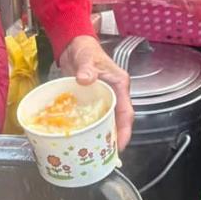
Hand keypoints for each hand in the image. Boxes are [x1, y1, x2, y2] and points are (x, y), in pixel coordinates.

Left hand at [58, 35, 133, 150]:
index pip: (126, 112)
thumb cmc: (85, 49)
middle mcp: (115, 93)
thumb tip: (85, 79)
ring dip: (104, 134)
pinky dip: (91, 126)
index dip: (124, 130)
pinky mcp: (93, 99)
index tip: (119, 145)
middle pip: (119, 120)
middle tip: (106, 154)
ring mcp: (104, 97)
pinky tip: (83, 137)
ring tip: (96, 151)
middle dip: (115, 138)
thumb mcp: (86, 58)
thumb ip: (86, 68)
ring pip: (108, 120)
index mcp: (120, 85)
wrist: (73, 45)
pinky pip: (95, 116)